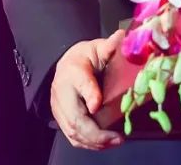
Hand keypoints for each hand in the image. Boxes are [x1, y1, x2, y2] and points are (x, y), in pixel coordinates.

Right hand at [50, 30, 126, 149]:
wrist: (67, 64)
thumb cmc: (86, 56)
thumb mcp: (98, 48)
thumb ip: (109, 46)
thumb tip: (121, 37)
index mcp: (72, 71)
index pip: (80, 83)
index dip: (89, 94)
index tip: (98, 105)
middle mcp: (61, 93)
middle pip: (74, 117)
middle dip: (95, 132)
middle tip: (116, 137)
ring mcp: (59, 109)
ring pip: (73, 132)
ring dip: (94, 141)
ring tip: (115, 142)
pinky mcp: (62, 119)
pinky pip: (73, 136)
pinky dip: (89, 144)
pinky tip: (106, 144)